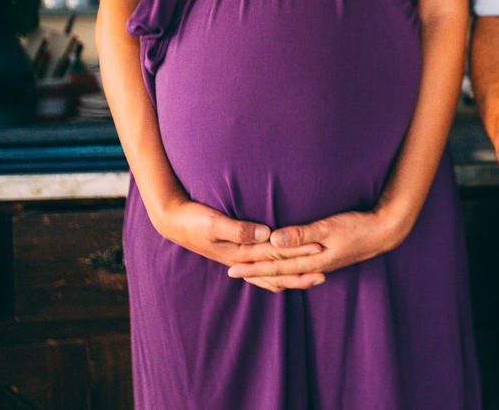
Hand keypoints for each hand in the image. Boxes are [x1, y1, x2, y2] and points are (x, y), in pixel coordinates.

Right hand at [151, 198, 322, 270]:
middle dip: (300, 272)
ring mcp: (238, 260)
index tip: (319, 248)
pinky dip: (275, 275)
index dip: (298, 252)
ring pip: (269, 275)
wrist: (173, 221)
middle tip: (324, 273)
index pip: (275, 255)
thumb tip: (266, 234)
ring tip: (311, 279)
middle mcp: (241, 261)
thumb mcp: (214, 223)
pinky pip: (260, 271)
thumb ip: (239, 229)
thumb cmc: (193, 219)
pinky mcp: (236, 255)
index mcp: (239, 253)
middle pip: (276, 270)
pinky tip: (285, 276)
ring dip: (290, 277)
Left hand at [227, 210, 399, 291]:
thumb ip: (301, 234)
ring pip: (288, 271)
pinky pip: (299, 267)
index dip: (253, 267)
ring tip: (252, 272)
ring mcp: (321, 263)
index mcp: (312, 260)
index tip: (232, 269)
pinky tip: (283, 267)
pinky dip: (285, 268)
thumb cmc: (358, 226)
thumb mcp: (329, 227)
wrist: (385, 231)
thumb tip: (274, 241)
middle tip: (232, 272)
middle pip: (279, 271)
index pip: (276, 266)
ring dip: (268, 272)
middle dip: (255, 271)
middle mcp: (314, 265)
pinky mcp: (327, 257)